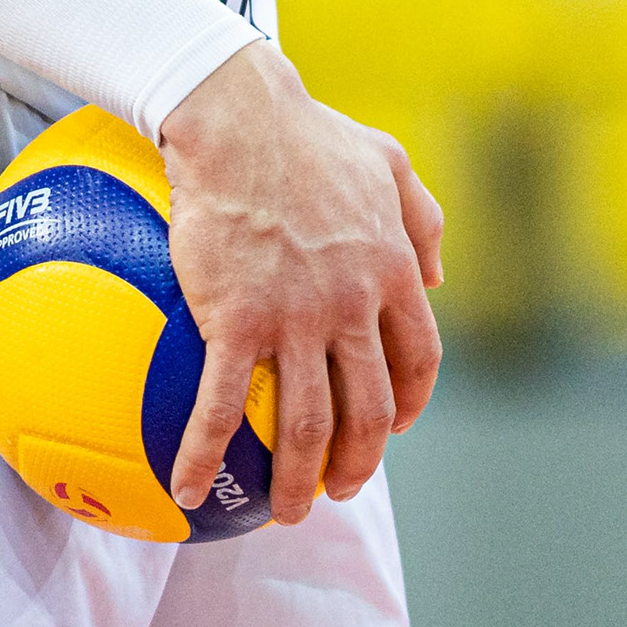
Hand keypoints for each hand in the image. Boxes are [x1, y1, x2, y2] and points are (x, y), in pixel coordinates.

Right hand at [157, 45, 444, 523]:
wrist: (238, 115)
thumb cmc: (307, 130)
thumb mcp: (387, 160)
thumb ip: (421, 218)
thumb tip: (439, 275)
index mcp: (391, 272)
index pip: (417, 359)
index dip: (411, 402)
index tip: (396, 426)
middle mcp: (353, 305)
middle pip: (368, 410)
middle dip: (359, 462)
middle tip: (340, 487)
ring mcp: (297, 318)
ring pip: (304, 425)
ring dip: (295, 482)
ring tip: (281, 511)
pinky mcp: (237, 320)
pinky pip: (221, 406)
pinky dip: (205, 456)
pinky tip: (187, 487)